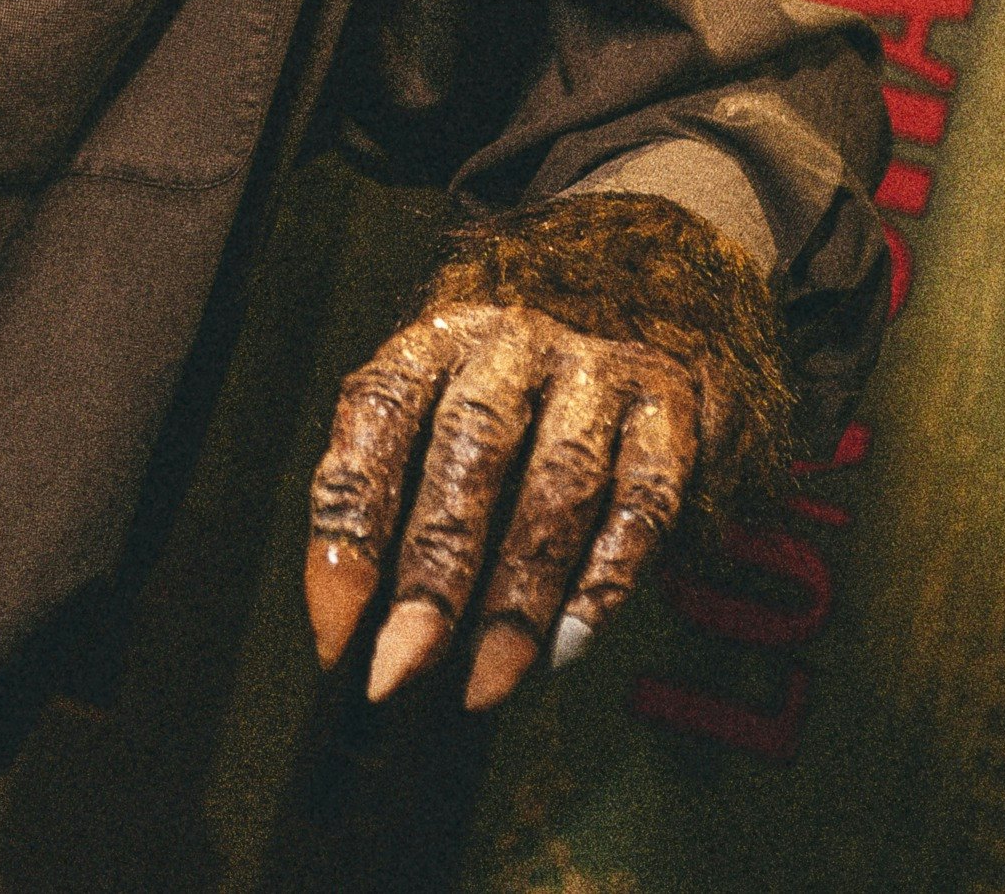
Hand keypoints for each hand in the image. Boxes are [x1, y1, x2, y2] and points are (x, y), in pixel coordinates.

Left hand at [304, 302, 709, 711]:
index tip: (335, 630)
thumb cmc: (505, 407)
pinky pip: (640, 503)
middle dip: (434, 574)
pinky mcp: (668, 415)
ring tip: (486, 683)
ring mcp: (598, 374)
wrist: (635, 321)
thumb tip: (349, 627)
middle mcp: (514, 345)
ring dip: (519, 597)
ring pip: (559, 485)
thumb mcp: (432, 420)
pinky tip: (566, 647)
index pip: (378, 418)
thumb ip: (389, 499)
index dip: (351, 525)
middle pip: (471, 452)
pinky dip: (603, 582)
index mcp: (436, 342)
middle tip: (403, 667)